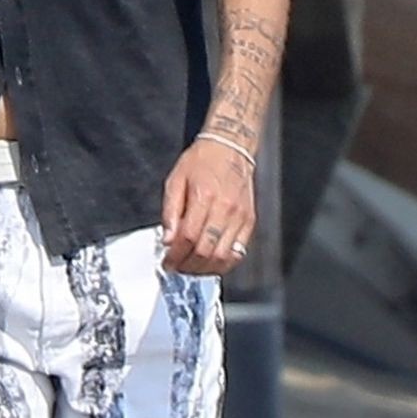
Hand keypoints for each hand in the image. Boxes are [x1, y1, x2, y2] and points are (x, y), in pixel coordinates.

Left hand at [161, 137, 254, 274]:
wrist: (230, 149)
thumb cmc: (201, 162)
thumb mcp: (175, 181)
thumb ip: (170, 212)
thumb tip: (167, 240)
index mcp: (204, 196)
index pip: (188, 237)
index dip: (175, 255)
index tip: (167, 262)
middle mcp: (225, 208)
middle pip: (205, 250)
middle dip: (187, 265)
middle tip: (176, 267)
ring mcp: (240, 216)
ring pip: (223, 256)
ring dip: (204, 269)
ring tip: (191, 267)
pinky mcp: (249, 221)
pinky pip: (239, 252)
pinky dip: (224, 264)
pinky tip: (211, 263)